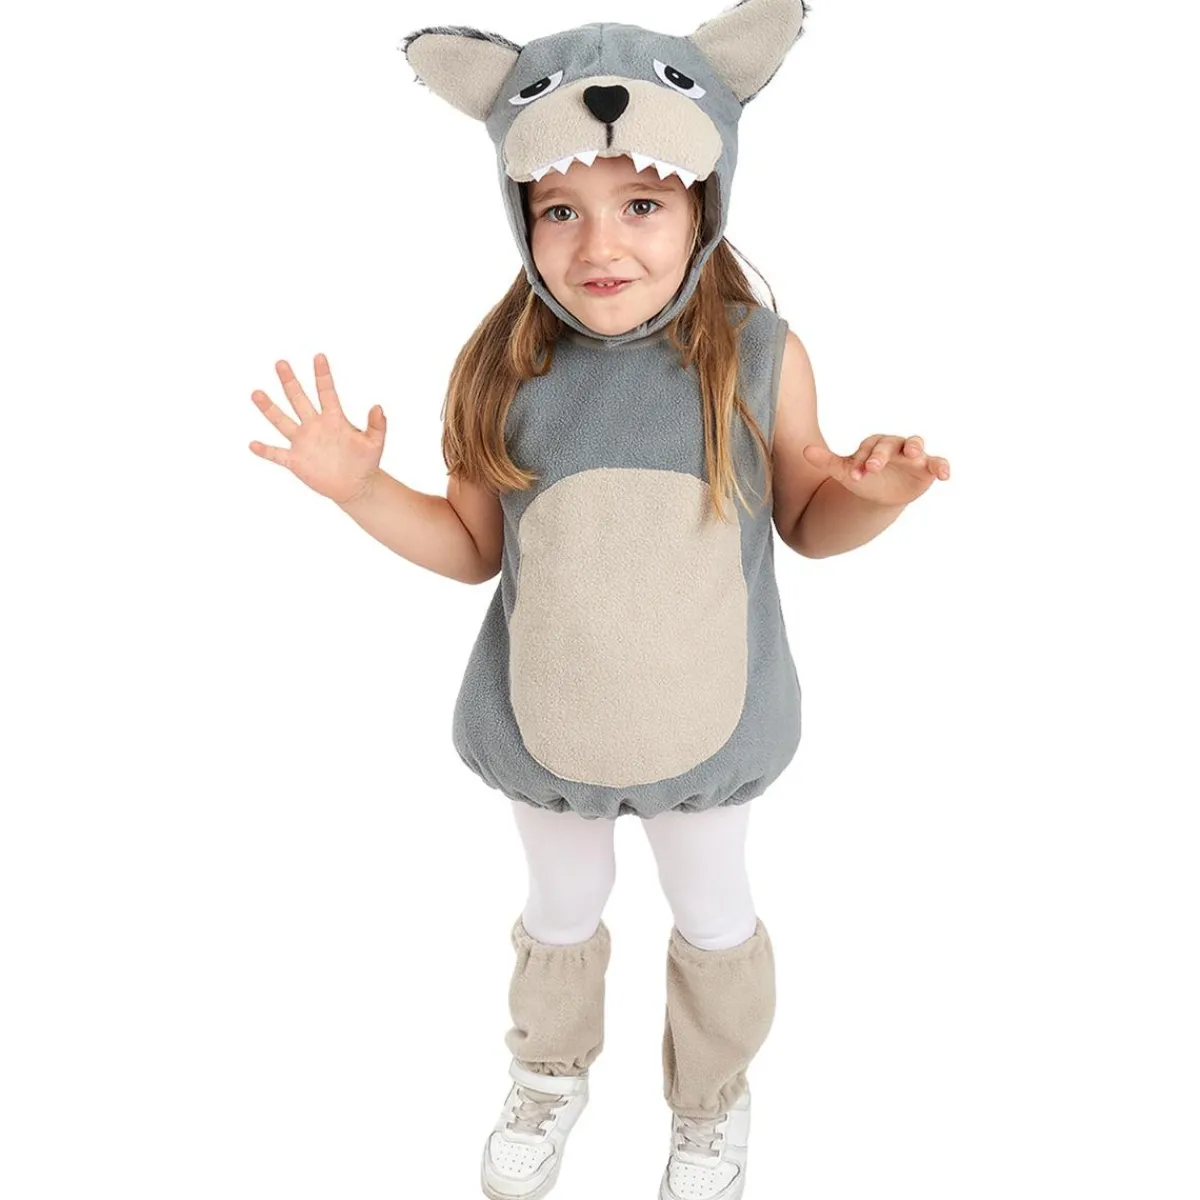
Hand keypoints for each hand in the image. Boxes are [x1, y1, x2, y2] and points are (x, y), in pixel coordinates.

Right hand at [249, 354, 385, 504]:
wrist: (355, 486)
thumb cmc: (365, 462)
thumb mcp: (375, 444)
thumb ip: (377, 426)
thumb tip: (378, 407)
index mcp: (334, 419)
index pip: (326, 392)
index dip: (323, 375)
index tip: (320, 357)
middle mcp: (314, 426)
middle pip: (299, 400)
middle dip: (290, 382)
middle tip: (281, 363)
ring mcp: (303, 443)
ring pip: (282, 422)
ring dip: (270, 409)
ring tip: (257, 393)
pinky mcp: (296, 461)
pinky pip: (277, 454)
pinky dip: (266, 451)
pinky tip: (253, 444)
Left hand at [802, 434, 949, 506]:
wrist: (881, 494)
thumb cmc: (863, 478)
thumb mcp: (845, 472)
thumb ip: (827, 461)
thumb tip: (804, 451)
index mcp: (875, 444)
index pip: (868, 449)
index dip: (861, 460)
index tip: (854, 476)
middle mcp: (895, 445)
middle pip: (889, 444)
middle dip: (881, 456)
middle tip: (872, 469)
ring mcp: (913, 455)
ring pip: (915, 444)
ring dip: (915, 447)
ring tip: (913, 455)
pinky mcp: (928, 467)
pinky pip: (938, 462)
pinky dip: (942, 466)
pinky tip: (945, 475)